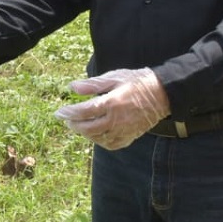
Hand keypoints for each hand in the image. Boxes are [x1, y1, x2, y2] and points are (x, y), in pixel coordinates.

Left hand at [53, 68, 169, 150]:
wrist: (163, 94)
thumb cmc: (137, 82)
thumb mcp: (115, 77)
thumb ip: (93, 84)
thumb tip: (72, 87)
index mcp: (112, 102)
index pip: (85, 111)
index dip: (70, 113)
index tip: (59, 112)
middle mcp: (117, 119)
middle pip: (88, 128)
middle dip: (74, 125)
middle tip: (67, 120)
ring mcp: (124, 130)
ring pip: (98, 138)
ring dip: (85, 133)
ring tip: (79, 125)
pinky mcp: (130, 136)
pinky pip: (111, 144)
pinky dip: (99, 141)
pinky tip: (95, 134)